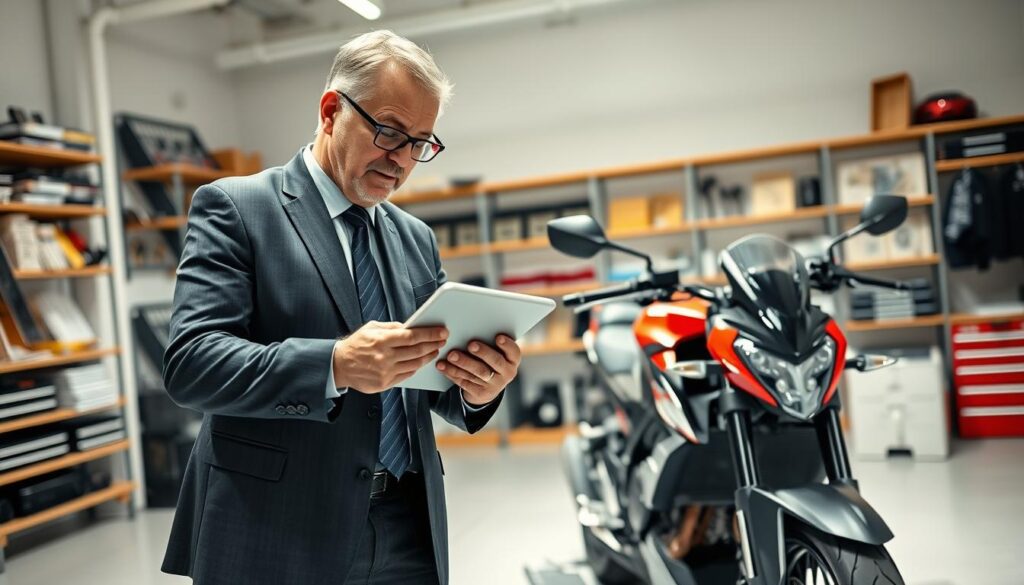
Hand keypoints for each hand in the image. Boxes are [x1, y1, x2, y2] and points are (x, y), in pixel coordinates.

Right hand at [333, 321, 447, 392]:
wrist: (339, 365)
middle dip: (433, 344)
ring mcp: (385, 372)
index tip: (442, 331)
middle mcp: (384, 357)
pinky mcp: (384, 383)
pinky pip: (407, 375)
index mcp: (381, 340)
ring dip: (428, 357)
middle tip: (443, 340)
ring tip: (434, 350)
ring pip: (414, 364)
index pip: (412, 336)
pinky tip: (421, 361)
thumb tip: (411, 327)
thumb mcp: (371, 328)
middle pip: (417, 351)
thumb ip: (392, 327)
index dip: (430, 334)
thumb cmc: (356, 344)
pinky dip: (416, 367)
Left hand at [436, 334, 520, 406]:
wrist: (487, 387)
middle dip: (483, 352)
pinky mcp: (480, 393)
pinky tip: (443, 365)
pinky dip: (452, 372)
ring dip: (464, 363)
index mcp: (512, 360)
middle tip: (471, 344)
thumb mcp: (495, 352)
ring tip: (451, 355)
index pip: (514, 352)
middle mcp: (506, 373)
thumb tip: (473, 326)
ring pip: (478, 373)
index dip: (507, 345)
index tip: (498, 337)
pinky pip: (465, 381)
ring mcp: (494, 385)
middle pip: (496, 362)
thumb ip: (489, 342)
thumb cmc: (489, 360)